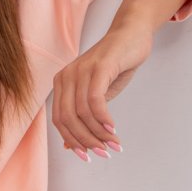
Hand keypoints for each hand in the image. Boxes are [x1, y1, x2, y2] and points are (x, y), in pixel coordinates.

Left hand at [52, 22, 152, 158]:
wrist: (132, 34)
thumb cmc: (115, 66)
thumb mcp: (97, 95)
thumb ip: (83, 117)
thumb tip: (70, 146)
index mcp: (62, 84)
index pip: (59, 120)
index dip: (72, 140)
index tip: (87, 155)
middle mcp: (66, 76)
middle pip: (67, 119)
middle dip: (85, 140)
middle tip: (103, 152)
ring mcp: (80, 70)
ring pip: (81, 112)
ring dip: (98, 132)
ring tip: (113, 143)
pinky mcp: (99, 67)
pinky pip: (94, 99)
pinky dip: (102, 118)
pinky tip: (112, 127)